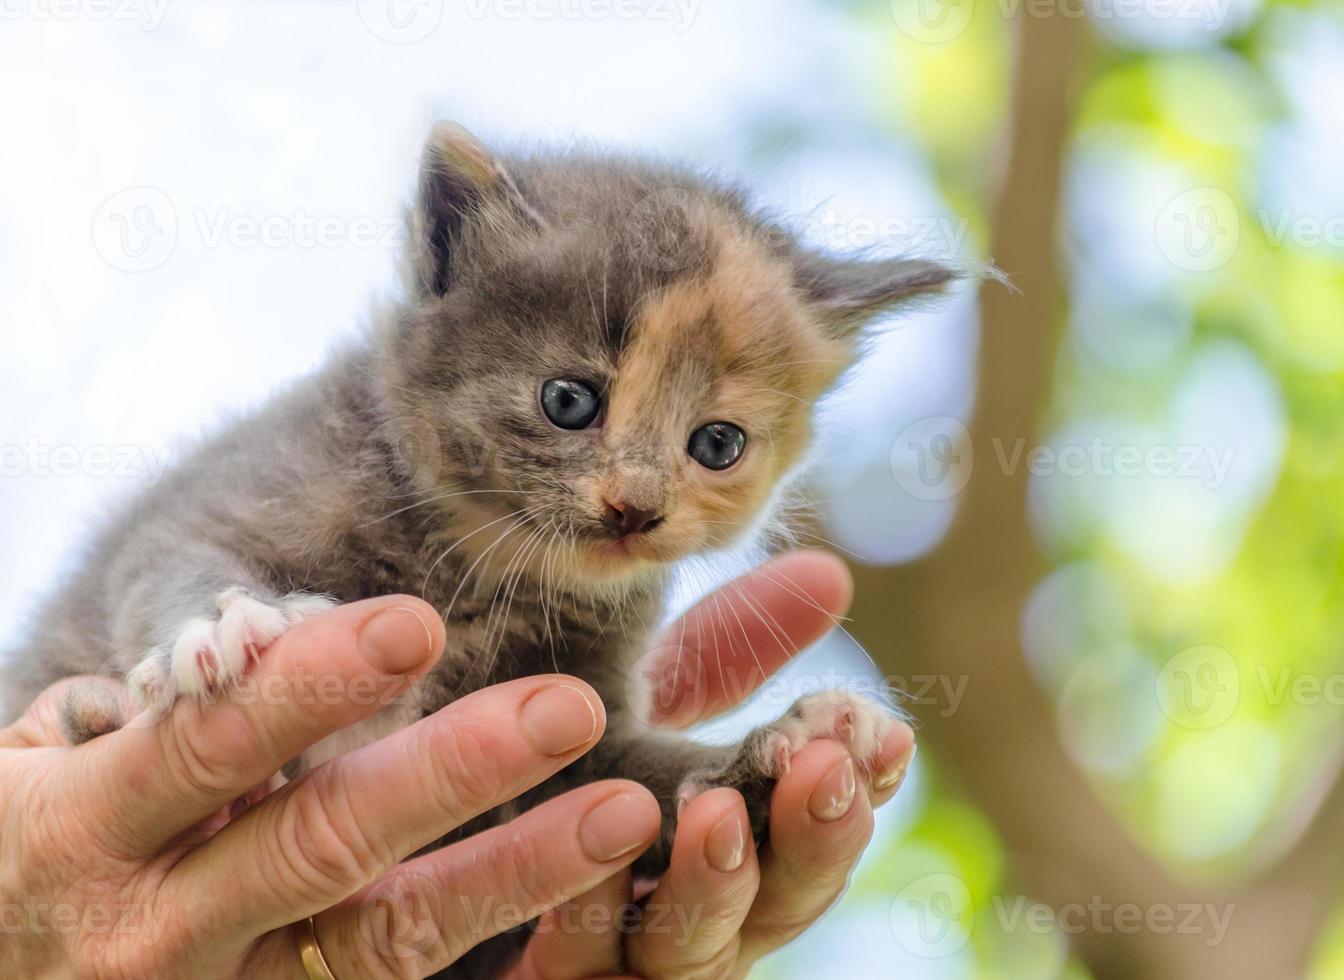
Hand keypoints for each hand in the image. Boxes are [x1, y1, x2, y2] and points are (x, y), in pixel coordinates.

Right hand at [0, 597, 662, 978]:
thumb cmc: (21, 850)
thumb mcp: (42, 771)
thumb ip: (155, 715)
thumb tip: (266, 646)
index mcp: (87, 831)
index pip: (210, 745)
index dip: (313, 686)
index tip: (417, 624)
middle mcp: (155, 932)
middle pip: (323, 847)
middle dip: (453, 775)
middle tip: (569, 707)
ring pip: (385, 941)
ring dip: (513, 873)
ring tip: (622, 811)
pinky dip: (489, 952)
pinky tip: (584, 906)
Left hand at [514, 551, 916, 978]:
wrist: (411, 860)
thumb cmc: (544, 781)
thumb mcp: (634, 712)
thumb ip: (722, 657)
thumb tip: (829, 574)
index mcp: (729, 856)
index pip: (817, 834)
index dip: (859, 791)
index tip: (886, 733)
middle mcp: (691, 922)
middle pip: (780, 906)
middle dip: (812, 839)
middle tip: (821, 765)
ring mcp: (623, 969)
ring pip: (693, 956)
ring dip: (713, 885)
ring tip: (718, 810)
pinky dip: (596, 930)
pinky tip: (600, 866)